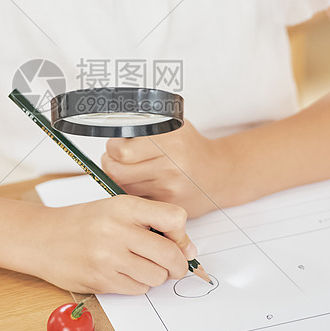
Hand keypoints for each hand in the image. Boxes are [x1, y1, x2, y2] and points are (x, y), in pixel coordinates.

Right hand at [33, 195, 194, 294]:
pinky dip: (137, 284)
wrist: (42, 238)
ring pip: (156, 277)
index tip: (175, 239)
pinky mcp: (101, 280)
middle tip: (173, 265)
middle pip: (170, 254)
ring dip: (155, 276)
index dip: (181, 234)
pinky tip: (122, 273)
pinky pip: (138, 290)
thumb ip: (152, 223)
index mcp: (124, 206)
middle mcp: (117, 230)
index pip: (174, 218)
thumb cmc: (84, 222)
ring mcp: (108, 257)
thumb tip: (188, 251)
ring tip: (139, 265)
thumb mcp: (117, 209)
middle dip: (177, 265)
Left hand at [101, 121, 225, 217]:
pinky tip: (140, 183)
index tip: (116, 145)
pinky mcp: (167, 204)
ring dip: (119, 178)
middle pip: (118, 171)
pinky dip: (132, 191)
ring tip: (129, 169)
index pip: (122, 150)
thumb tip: (116, 127)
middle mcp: (171, 165)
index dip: (113, 148)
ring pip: (123, 186)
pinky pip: (136, 199)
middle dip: (110, 164)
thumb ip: (148, 126)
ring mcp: (169, 187)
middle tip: (115, 159)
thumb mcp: (174, 128)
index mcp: (170, 141)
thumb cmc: (192, 149)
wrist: (219, 175)